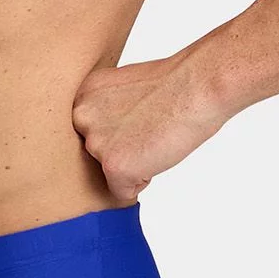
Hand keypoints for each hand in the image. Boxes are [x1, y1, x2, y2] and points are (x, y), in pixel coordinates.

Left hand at [72, 50, 227, 200]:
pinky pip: (123, 192)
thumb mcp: (122, 89)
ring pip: (111, 173)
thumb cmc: (173, 85)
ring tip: (154, 136)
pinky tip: (157, 152)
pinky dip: (143, 180)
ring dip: (134, 163)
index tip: (139, 117)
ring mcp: (96, 143)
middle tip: (148, 127)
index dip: (121, 130)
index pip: (92, 132)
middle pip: (97, 154)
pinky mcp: (114, 166)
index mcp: (82, 96)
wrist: (197, 87)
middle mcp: (81, 118)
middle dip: (123, 149)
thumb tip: (105, 138)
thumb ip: (105, 111)